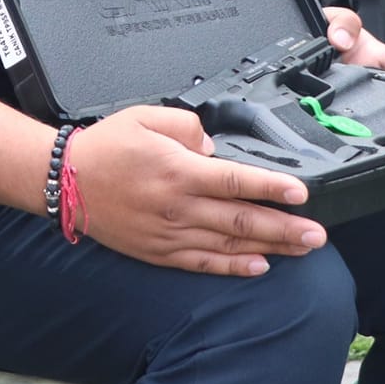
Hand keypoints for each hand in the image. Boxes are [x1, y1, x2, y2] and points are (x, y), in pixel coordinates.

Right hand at [63, 105, 323, 277]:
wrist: (67, 181)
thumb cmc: (106, 147)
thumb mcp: (145, 117)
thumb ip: (186, 126)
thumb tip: (212, 147)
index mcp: (178, 171)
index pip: (236, 181)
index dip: (271, 188)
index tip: (301, 194)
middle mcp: (178, 207)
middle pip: (242, 219)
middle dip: (284, 227)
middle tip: (318, 234)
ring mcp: (170, 234)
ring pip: (229, 243)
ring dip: (270, 248)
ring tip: (302, 250)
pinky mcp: (160, 251)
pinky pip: (203, 261)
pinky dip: (233, 266)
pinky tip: (259, 266)